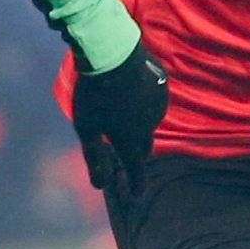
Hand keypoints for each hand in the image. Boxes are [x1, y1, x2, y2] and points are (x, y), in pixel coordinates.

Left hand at [69, 40, 170, 198]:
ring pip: (149, 119)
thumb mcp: (86, 128)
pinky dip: (144, 99)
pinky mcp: (162, 84)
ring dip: (138, 120)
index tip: (137, 195)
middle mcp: (151, 126)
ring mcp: (160, 104)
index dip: (136, 184)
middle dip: (136, 151)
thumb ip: (93, 157)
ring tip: (120, 105)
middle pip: (144, 145)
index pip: (136, 169)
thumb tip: (100, 185)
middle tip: (126, 150)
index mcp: (131, 139)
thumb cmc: (94, 94)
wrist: (113, 53)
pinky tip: (130, 86)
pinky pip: (153, 97)